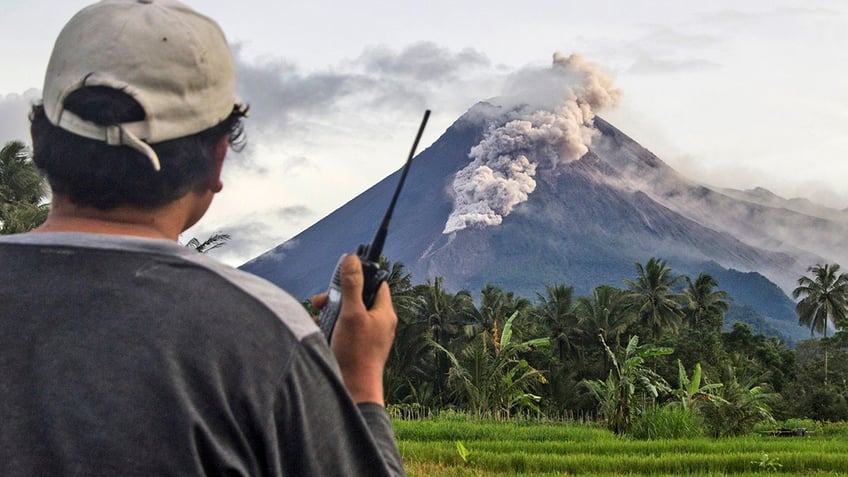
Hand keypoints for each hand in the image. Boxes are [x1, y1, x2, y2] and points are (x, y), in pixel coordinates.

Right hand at [315, 255, 396, 404]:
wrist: (353, 391)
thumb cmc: (356, 354)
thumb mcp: (351, 313)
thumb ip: (351, 285)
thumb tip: (352, 259)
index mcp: (384, 313)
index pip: (377, 284)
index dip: (361, 276)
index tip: (343, 273)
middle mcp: (378, 324)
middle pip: (357, 299)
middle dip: (336, 297)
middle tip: (320, 302)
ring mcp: (367, 338)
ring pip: (346, 315)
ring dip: (329, 314)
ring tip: (317, 319)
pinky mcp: (354, 349)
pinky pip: (341, 331)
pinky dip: (329, 329)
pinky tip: (318, 332)